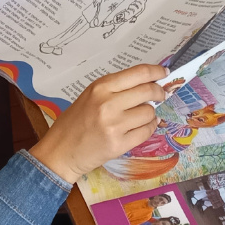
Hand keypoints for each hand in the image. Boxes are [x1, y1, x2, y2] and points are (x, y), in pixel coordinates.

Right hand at [30, 64, 167, 183]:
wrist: (60, 152)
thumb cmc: (75, 122)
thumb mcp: (90, 96)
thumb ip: (115, 89)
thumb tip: (147, 83)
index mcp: (101, 87)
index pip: (139, 73)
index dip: (156, 72)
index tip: (164, 72)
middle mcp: (108, 103)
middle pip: (148, 91)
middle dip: (158, 93)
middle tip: (160, 95)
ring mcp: (114, 125)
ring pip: (149, 113)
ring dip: (150, 114)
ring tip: (142, 116)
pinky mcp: (119, 145)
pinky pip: (146, 131)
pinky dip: (148, 128)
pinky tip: (142, 127)